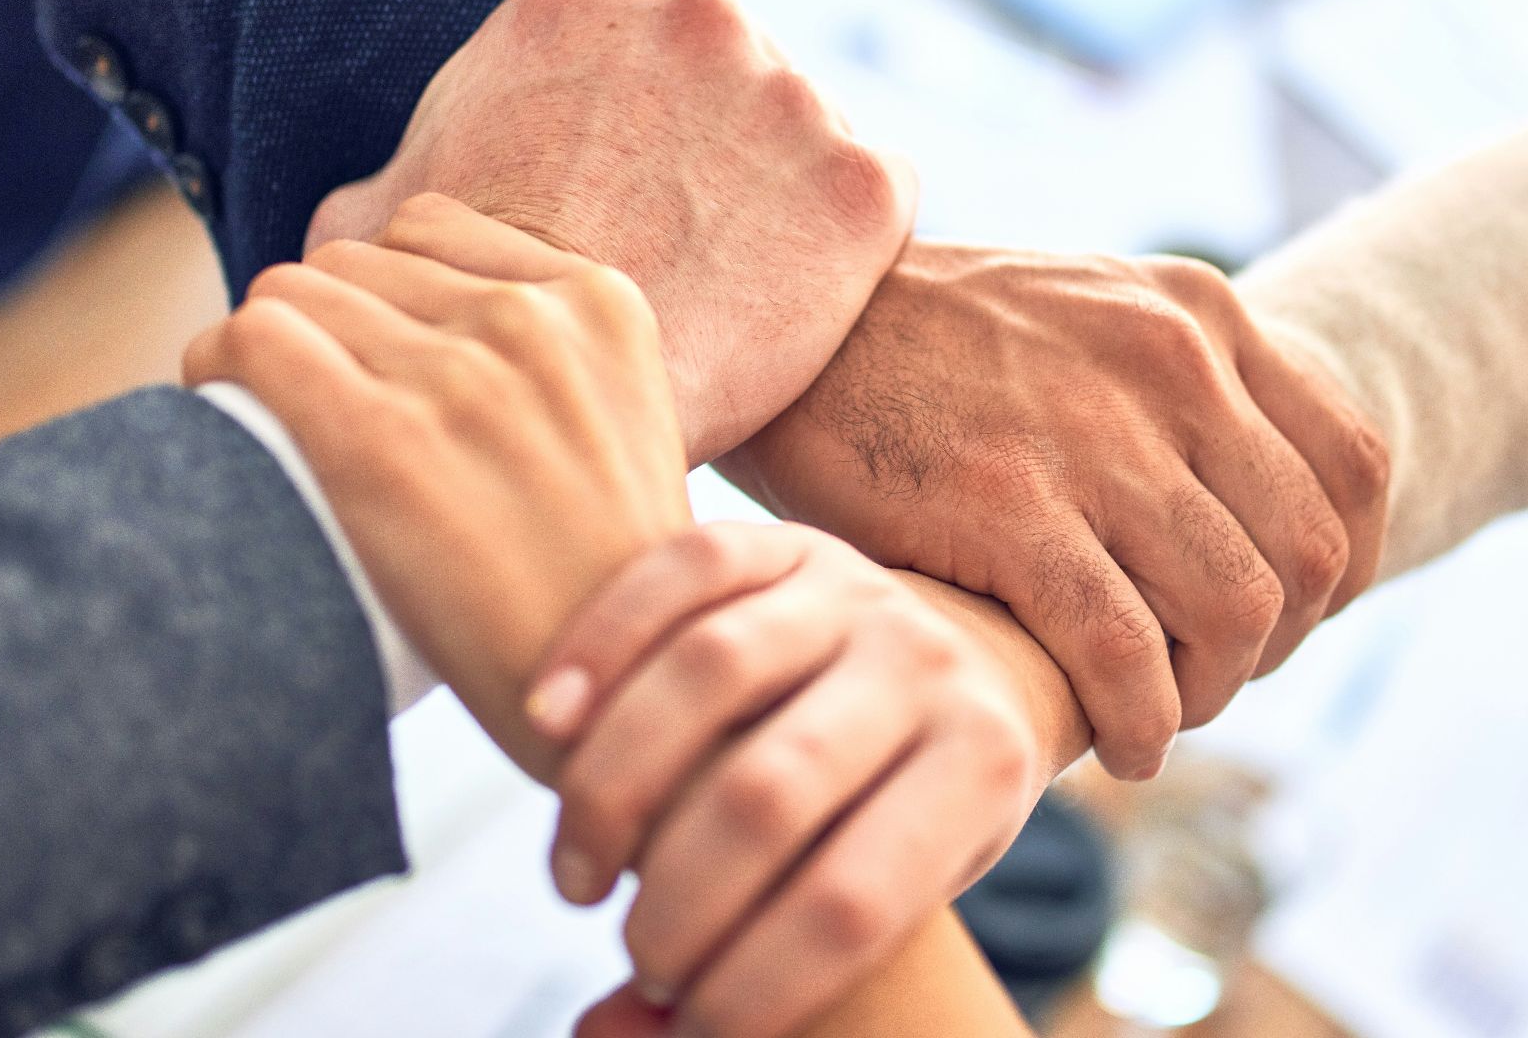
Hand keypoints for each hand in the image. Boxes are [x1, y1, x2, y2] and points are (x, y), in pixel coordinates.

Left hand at [185, 193, 690, 774]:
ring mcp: (459, 375)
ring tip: (280, 430)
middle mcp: (533, 321)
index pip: (432, 229)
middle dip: (327, 331)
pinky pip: (249, 342)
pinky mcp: (379, 438)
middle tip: (323, 417)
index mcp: (603, 306)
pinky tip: (231, 425)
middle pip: (354, 263)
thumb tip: (419, 334)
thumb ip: (550, 362)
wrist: (620, 704)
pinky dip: (217, 373)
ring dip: (270, 354)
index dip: (388, 298)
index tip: (380, 368)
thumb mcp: (626, 432)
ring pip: (291, 293)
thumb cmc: (608, 593)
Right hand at [307, 0, 918, 463]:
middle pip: (732, 56)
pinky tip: (781, 301)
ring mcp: (795, 94)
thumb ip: (405, 167)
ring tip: (721, 276)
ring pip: (804, 128)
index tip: (632, 148)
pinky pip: (873, 200)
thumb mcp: (384, 216)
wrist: (558, 412)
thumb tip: (372, 207)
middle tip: (674, 223)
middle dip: (711, 126)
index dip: (642, 79)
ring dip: (777, 185)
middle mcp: (702, 13)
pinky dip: (841, 247)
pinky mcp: (866, 183)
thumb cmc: (459, 315)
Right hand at [535, 521, 1041, 1037]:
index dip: (756, 986)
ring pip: (710, 672)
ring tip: (578, 877)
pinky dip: (599, 644)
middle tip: (636, 955)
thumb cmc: (909, 810)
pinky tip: (544, 724)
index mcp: (984, 766)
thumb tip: (607, 1035)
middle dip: (677, 902)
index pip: (854, 900)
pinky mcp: (788, 540)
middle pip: (769, 792)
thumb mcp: (893, 893)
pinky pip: (681, 571)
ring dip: (613, 789)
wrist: (968, 668)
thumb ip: (767, 965)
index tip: (690, 1027)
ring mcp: (857, 589)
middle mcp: (929, 665)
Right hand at [717, 241, 1389, 780]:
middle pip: (1308, 553)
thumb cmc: (929, 342)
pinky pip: (1125, 652)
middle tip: (1208, 676)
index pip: (1354, 465)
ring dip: (1211, 693)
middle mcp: (1171, 364)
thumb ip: (1174, 388)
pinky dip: (1142, 721)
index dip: (1343, 568)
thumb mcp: (1085, 315)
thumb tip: (1244, 509)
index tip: (1286, 620)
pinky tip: (1116, 743)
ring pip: (1235, 611)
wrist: (788, 317)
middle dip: (1276, 646)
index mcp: (1200, 315)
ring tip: (1160, 713)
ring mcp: (1094, 434)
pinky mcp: (1007, 504)